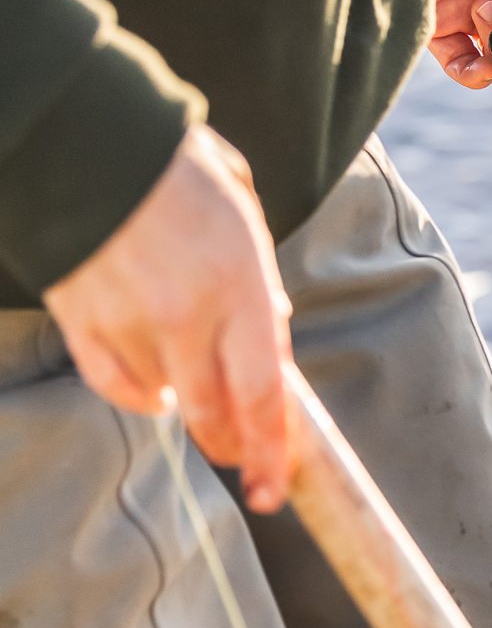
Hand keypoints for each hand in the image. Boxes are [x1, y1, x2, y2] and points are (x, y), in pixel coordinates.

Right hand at [44, 124, 296, 512]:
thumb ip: (262, 284)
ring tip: (196, 369)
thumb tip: (274, 335)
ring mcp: (128, 322)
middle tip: (245, 459)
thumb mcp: (245, 216)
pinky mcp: (81, 321)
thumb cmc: (179, 171)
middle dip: (234, 448)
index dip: (272, 452)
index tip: (275, 488)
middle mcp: (185, 314)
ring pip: (166, 400)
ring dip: (188, 401)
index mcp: (238, 284)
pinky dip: (138, 394)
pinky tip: (154, 385)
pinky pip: (114, 384)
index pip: (265, 394)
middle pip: (215, 415)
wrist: (89, 139)